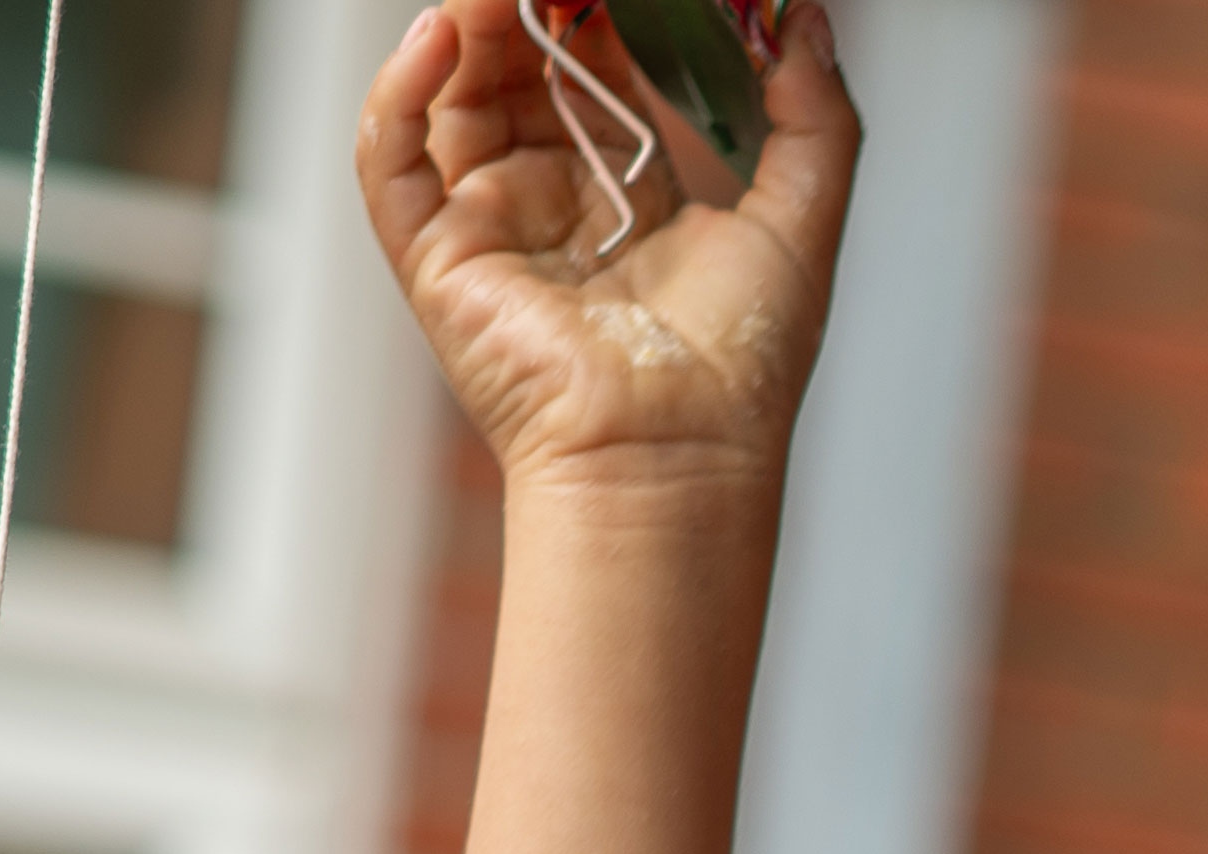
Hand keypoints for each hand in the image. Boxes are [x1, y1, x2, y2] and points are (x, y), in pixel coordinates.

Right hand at [357, 0, 854, 497]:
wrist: (680, 454)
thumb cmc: (741, 367)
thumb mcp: (802, 222)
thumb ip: (815, 118)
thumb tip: (806, 18)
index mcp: (627, 200)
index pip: (594, 76)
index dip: (601, 12)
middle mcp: (550, 207)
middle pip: (517, 73)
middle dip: (531, 6)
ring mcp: (487, 229)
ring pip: (452, 95)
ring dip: (468, 25)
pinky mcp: (435, 258)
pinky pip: (392, 158)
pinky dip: (401, 90)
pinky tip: (440, 34)